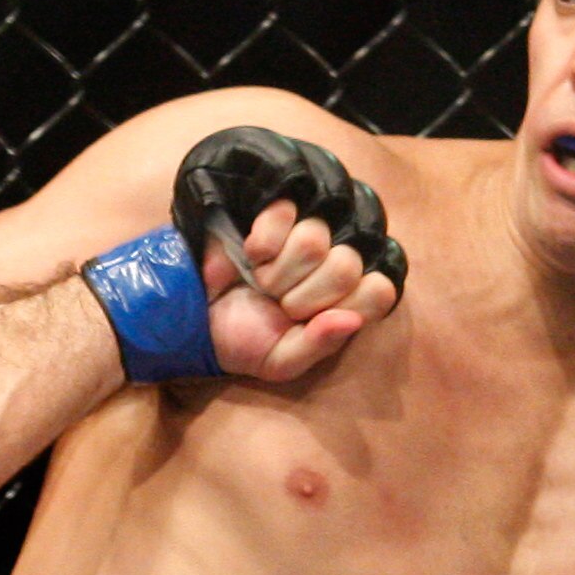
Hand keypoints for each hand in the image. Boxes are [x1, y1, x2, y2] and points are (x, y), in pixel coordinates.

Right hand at [197, 197, 402, 383]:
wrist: (195, 317)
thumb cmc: (244, 341)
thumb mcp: (281, 361)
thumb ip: (319, 345)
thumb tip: (351, 320)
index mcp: (346, 300)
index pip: (379, 290)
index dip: (344, 306)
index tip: (311, 321)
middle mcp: (334, 263)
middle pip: (347, 265)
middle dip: (303, 295)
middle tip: (280, 305)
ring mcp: (307, 234)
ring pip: (315, 239)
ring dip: (279, 271)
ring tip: (263, 283)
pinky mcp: (277, 214)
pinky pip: (285, 213)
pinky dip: (263, 242)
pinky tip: (253, 256)